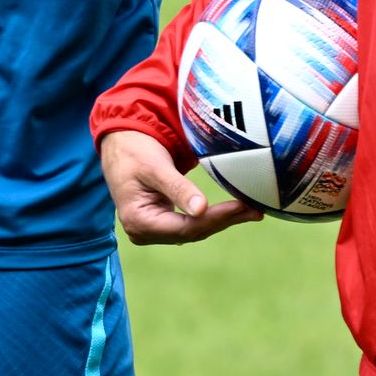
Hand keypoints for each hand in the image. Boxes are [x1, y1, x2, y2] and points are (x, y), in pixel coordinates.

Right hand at [99, 130, 261, 243]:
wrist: (120, 143)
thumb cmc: (134, 150)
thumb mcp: (156, 166)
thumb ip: (177, 188)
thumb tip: (202, 210)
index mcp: (139, 222)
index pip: (185, 228)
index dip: (215, 219)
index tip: (241, 207)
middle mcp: (145, 232)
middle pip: (192, 232)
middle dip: (224, 221)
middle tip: (256, 211)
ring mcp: (153, 229)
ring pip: (194, 230)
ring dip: (222, 220)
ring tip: (252, 210)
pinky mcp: (162, 221)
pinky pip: (191, 223)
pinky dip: (212, 216)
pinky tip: (234, 210)